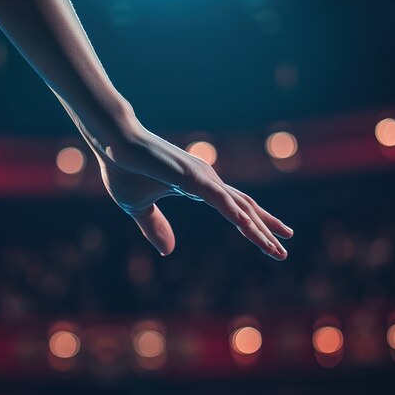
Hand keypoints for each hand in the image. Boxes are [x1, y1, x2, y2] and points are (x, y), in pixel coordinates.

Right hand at [94, 117, 293, 258]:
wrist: (110, 143)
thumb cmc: (123, 169)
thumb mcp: (138, 209)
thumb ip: (155, 227)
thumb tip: (168, 252)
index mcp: (199, 188)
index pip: (235, 210)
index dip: (254, 227)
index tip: (271, 243)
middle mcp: (207, 182)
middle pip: (245, 209)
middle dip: (266, 230)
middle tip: (284, 250)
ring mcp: (201, 178)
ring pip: (237, 207)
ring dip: (257, 229)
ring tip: (276, 247)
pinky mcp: (190, 176)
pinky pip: (218, 198)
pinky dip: (234, 212)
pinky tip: (248, 226)